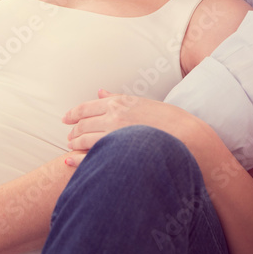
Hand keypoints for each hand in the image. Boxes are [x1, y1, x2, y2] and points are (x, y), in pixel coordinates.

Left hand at [63, 89, 194, 157]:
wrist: (186, 137)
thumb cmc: (167, 119)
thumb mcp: (141, 102)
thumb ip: (116, 98)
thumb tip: (99, 92)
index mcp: (118, 102)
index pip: (86, 107)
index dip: (73, 114)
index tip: (66, 119)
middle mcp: (113, 116)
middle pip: (82, 124)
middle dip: (73, 130)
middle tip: (69, 136)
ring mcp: (114, 135)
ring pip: (84, 139)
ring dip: (74, 143)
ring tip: (71, 147)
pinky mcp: (117, 153)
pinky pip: (91, 156)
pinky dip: (77, 159)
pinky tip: (69, 161)